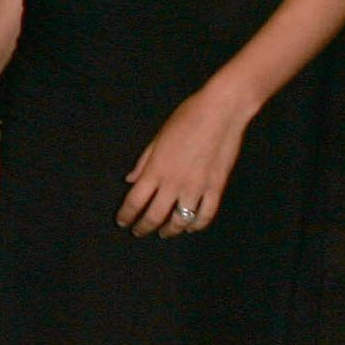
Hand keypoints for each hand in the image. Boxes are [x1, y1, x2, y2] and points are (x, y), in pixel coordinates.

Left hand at [119, 85, 249, 237]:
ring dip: (170, 230)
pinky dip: (197, 225)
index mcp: (155, 169)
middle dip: (144, 227)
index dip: (126, 215)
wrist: (221, 111)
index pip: (134, 201)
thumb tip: (130, 179)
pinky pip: (205, 215)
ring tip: (164, 233)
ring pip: (180, 220)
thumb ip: (143, 161)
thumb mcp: (158, 137)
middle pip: (154, 216)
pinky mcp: (216, 187)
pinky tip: (190, 228)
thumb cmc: (187, 117)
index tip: (122, 222)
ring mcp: (196, 187)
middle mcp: (173, 183)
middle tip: (139, 232)